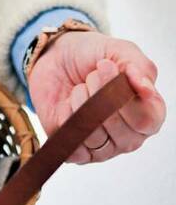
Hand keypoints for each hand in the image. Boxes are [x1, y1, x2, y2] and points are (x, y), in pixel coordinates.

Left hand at [28, 30, 165, 163]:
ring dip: (81, 103)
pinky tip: (66, 105)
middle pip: (117, 127)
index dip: (126, 96)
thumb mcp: (120, 51)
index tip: (110, 68)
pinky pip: (71, 144)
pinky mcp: (75, 152)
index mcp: (148, 114)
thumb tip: (146, 88)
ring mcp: (102, 148)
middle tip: (92, 75)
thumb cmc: (92, 59)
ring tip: (79, 88)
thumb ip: (140, 68)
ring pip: (92, 134)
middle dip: (100, 94)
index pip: (146, 119)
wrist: (55, 60)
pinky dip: (65, 119)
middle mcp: (128, 136)